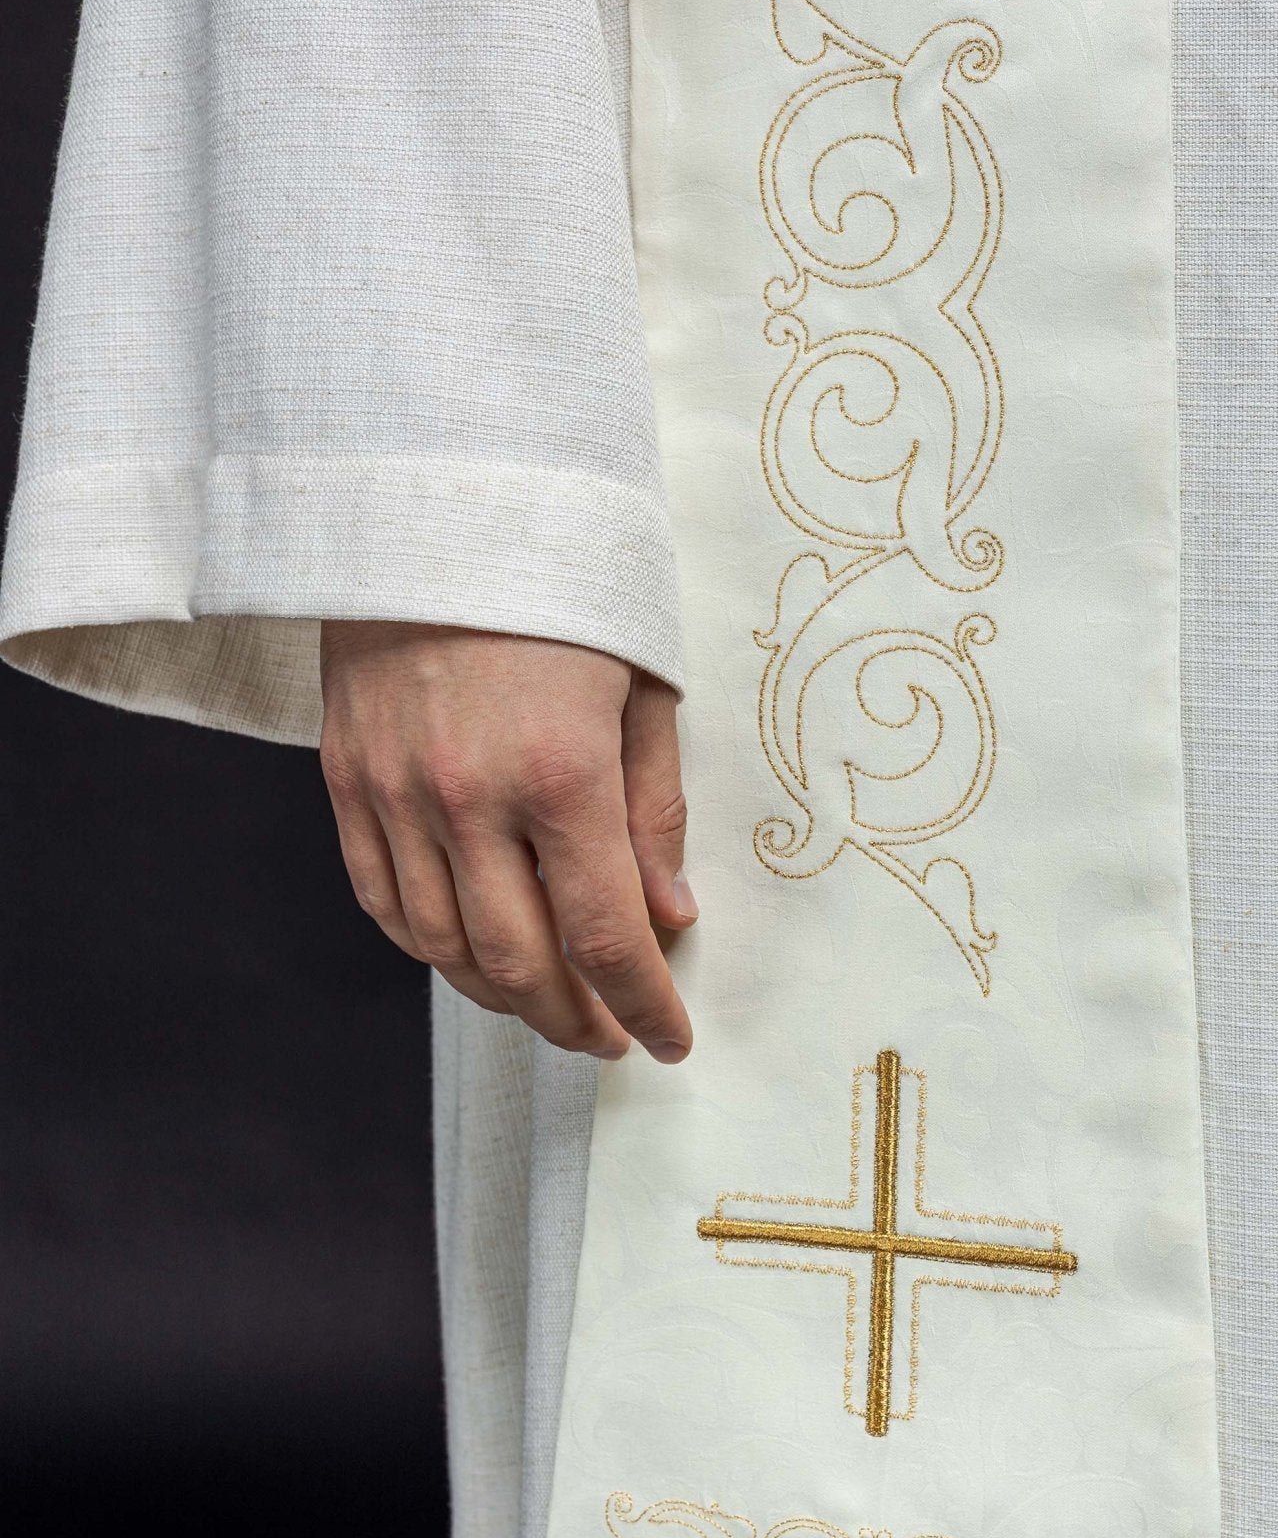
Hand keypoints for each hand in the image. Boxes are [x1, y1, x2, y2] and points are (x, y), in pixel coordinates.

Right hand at [318, 623, 695, 1062]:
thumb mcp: (641, 684)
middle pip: (521, 964)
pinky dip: (430, 949)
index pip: (605, 938)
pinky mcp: (347, 779)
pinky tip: (470, 959)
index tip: (671, 1041)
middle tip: (610, 1038)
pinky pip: (383, 901)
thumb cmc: (562, 579)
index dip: (643, 1006)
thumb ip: (654, 810)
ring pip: (445, 948)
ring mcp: (395, 794)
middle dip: (575, 1020)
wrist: (433, 496)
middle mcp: (469, 798)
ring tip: (548, 1009)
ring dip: (503, 998)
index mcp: (560, 772)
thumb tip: (668, 918)